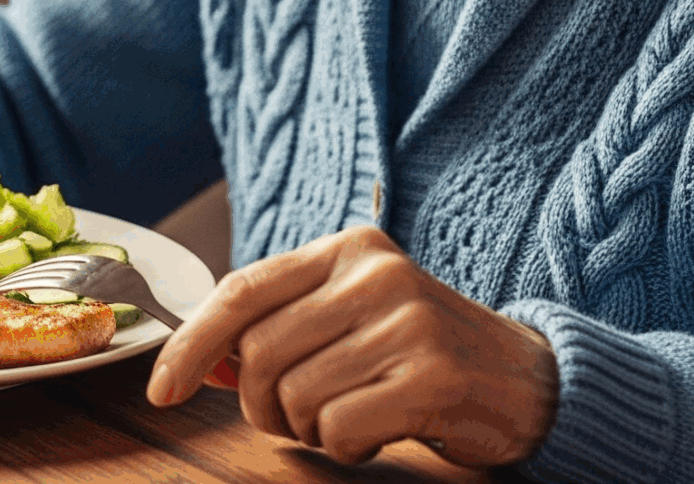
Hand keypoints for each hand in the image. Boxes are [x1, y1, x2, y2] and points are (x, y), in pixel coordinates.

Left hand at [147, 226, 557, 469]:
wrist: (531, 381)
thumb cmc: (424, 355)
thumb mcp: (353, 322)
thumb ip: (280, 332)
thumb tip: (200, 362)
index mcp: (348, 248)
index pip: (241, 291)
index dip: (191, 344)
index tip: (162, 391)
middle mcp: (375, 273)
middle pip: (259, 353)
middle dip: (261, 406)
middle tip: (299, 419)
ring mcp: (406, 320)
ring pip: (295, 397)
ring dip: (309, 430)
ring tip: (352, 419)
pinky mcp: (432, 373)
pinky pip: (338, 427)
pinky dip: (346, 445)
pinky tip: (381, 430)